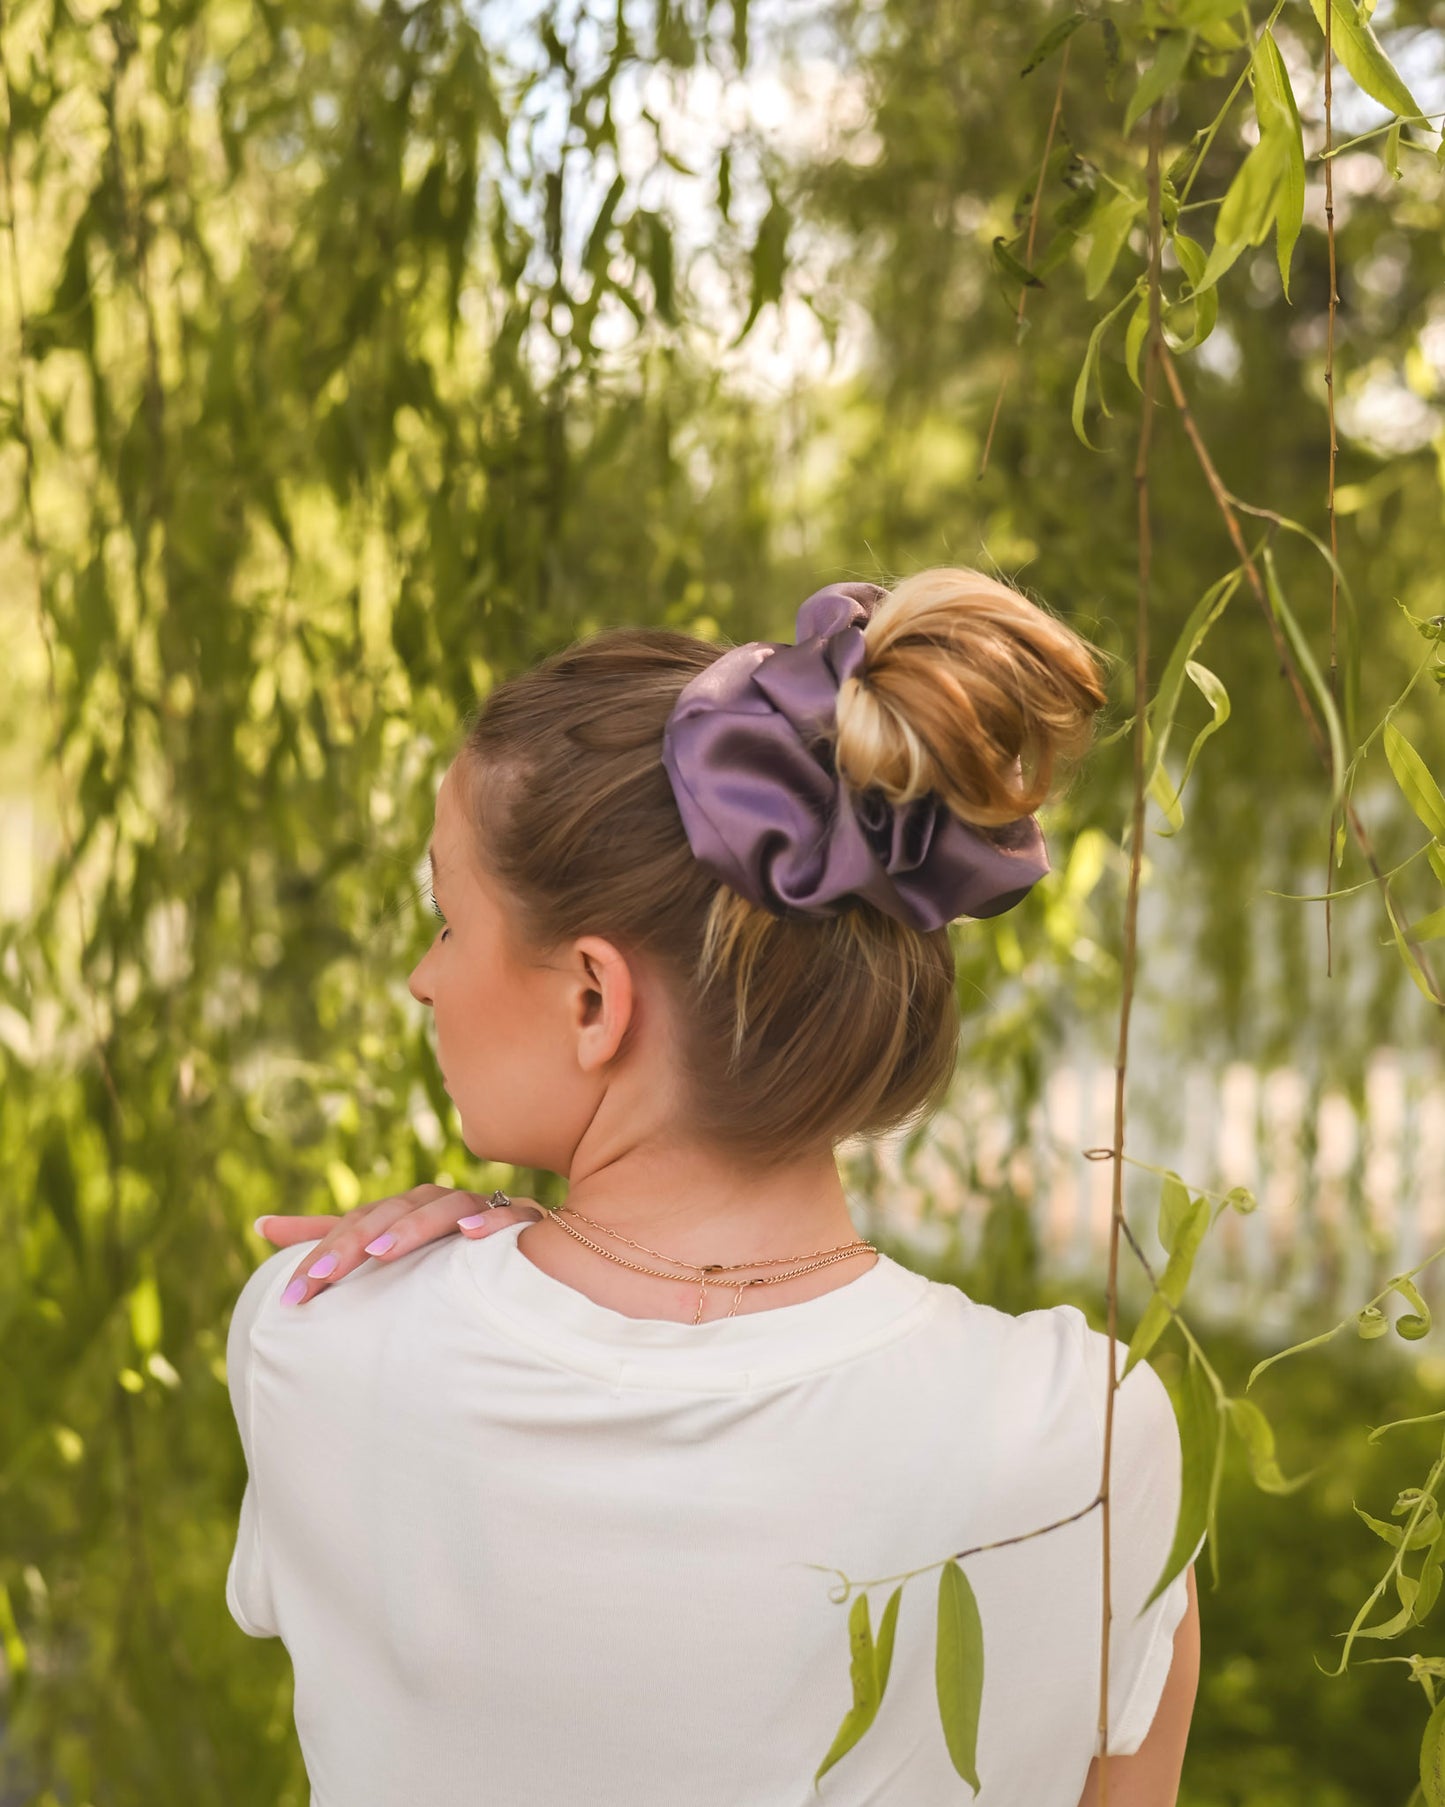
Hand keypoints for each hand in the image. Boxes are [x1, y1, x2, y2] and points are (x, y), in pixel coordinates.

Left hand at [255, 1183, 545, 1307]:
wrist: (534, 1253)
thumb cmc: (449, 1255)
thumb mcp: (384, 1246)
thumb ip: (330, 1236)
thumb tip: (260, 1224)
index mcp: (407, 1211)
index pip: (359, 1222)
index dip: (324, 1252)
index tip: (291, 1297)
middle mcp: (442, 1205)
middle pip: (395, 1211)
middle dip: (356, 1242)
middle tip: (323, 1278)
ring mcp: (485, 1210)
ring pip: (446, 1206)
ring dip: (413, 1226)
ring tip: (382, 1252)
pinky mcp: (527, 1223)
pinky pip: (513, 1216)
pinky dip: (490, 1223)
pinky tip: (469, 1238)